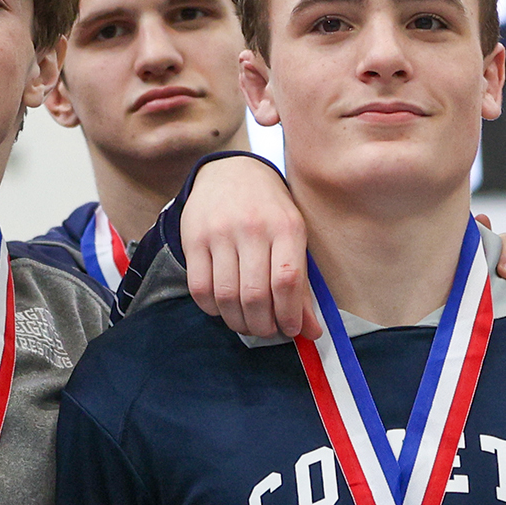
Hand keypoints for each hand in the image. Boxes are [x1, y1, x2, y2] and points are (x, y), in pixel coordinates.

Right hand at [183, 154, 315, 339]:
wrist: (231, 171)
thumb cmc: (269, 211)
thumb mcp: (293, 237)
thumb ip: (302, 286)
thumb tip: (311, 333)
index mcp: (285, 226)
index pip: (287, 281)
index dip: (289, 315)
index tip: (291, 330)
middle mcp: (252, 227)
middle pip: (255, 295)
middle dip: (263, 325)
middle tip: (267, 330)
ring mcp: (219, 232)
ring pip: (226, 296)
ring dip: (238, 322)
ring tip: (247, 324)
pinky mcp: (193, 239)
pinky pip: (200, 289)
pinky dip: (213, 309)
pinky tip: (224, 308)